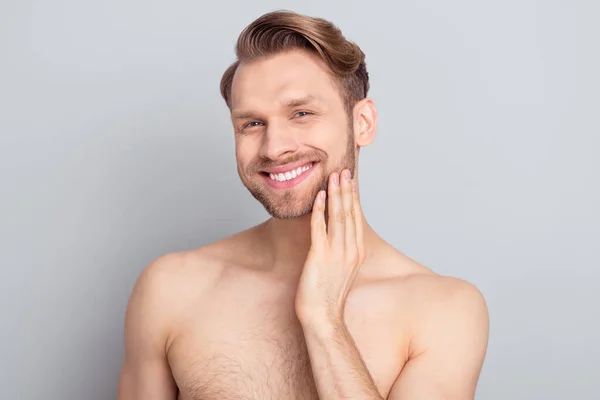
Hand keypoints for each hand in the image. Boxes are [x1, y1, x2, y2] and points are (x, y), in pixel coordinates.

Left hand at [295, 169, 365, 323]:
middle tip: (344, 171)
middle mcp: (350, 250)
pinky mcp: (320, 256)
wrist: (323, 316)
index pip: (357, 218)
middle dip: (346, 190)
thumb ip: (342, 250)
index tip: (351, 181)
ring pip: (338, 217)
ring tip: (333, 177)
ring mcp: (336, 253)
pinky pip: (320, 228)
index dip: (353, 198)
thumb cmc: (328, 295)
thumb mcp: (341, 269)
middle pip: (349, 213)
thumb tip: (336, 236)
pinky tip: (318, 197)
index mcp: (357, 252)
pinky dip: (320, 210)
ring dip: (335, 195)